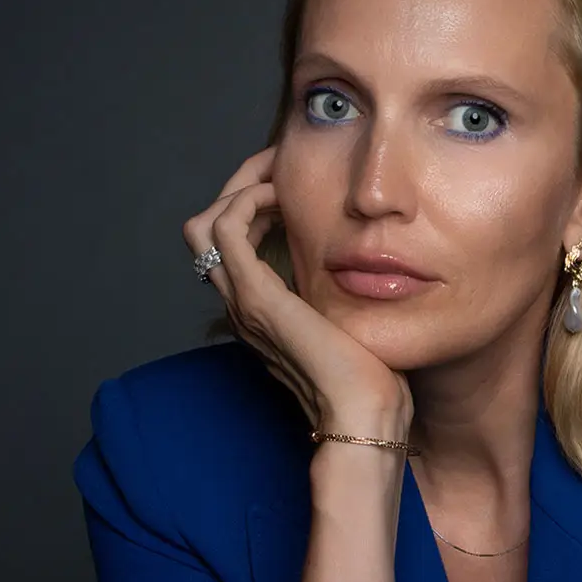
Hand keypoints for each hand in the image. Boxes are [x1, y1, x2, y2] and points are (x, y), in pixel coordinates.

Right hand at [182, 146, 413, 440]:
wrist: (364, 415)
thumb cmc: (371, 378)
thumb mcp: (356, 322)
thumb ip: (349, 295)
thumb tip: (374, 268)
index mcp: (263, 309)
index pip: (234, 243)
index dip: (255, 204)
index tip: (293, 181)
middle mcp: (243, 304)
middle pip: (210, 228)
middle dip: (242, 186)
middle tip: (281, 166)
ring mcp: (244, 301)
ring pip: (207, 224)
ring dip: (241, 187)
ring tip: (280, 174)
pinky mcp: (256, 298)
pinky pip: (226, 229)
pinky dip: (247, 200)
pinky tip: (282, 195)